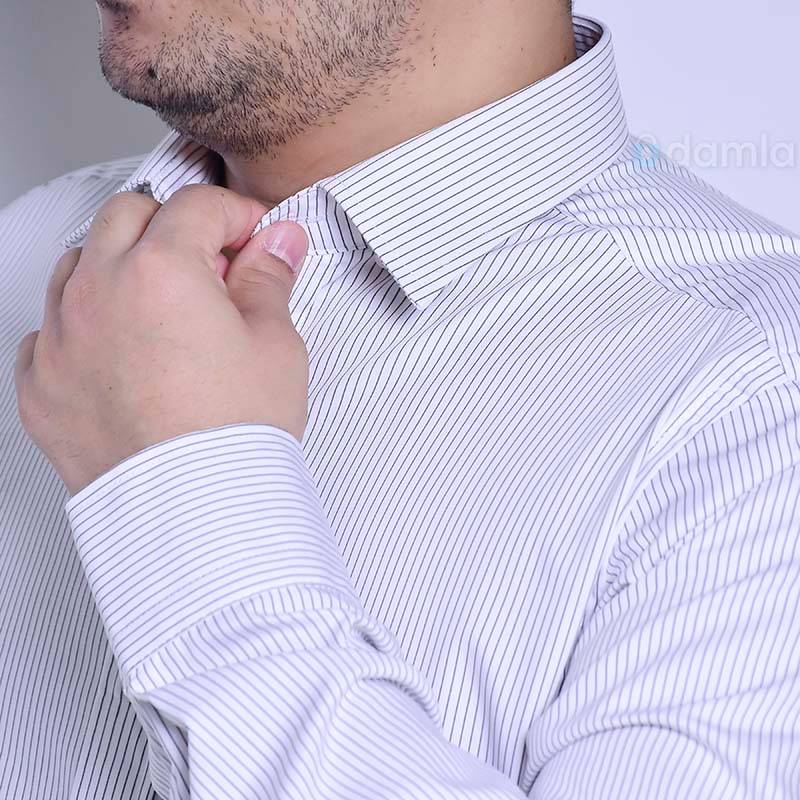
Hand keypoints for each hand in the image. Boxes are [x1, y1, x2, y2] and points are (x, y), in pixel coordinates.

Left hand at [14, 185, 309, 496]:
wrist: (195, 514)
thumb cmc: (236, 434)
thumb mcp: (276, 344)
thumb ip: (270, 279)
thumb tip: (278, 243)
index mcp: (161, 269)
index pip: (198, 207)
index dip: (236, 216)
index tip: (254, 238)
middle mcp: (98, 292)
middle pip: (128, 215)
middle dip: (173, 225)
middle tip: (211, 265)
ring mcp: (59, 339)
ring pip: (78, 263)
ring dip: (120, 266)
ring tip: (162, 306)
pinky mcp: (40, 387)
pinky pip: (48, 331)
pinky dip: (82, 326)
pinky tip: (118, 350)